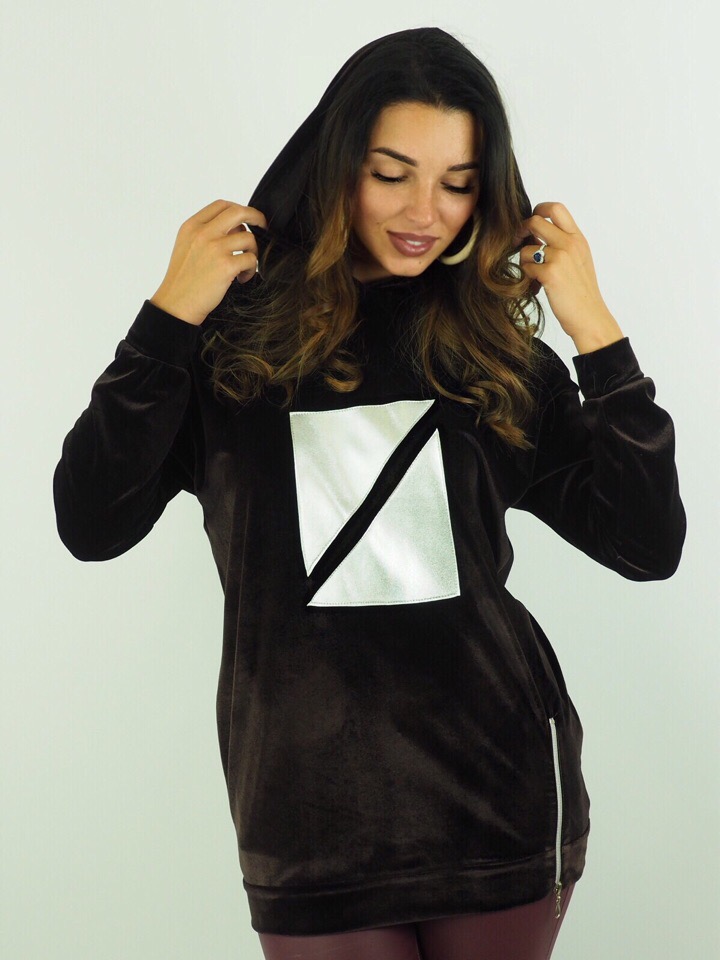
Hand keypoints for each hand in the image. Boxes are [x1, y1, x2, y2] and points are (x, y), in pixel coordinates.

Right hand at [150, 199, 267, 325]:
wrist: (176, 304)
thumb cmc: (183, 280)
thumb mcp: (187, 246)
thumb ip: (206, 233)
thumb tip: (236, 227)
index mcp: (192, 226)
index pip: (221, 205)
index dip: (239, 208)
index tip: (247, 217)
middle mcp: (203, 233)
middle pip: (238, 212)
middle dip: (256, 217)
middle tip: (263, 227)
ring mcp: (215, 248)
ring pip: (248, 238)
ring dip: (253, 252)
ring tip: (244, 266)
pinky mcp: (226, 266)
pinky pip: (251, 260)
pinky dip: (250, 270)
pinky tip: (241, 278)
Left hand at [516, 201, 623, 353]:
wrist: (589, 316)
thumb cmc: (581, 292)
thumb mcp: (579, 260)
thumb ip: (563, 244)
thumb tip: (535, 234)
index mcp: (578, 238)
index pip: (556, 208)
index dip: (538, 210)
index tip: (530, 224)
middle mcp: (570, 243)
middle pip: (535, 221)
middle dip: (520, 230)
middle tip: (517, 243)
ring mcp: (560, 257)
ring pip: (525, 248)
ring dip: (524, 262)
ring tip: (534, 276)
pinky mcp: (550, 274)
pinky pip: (526, 268)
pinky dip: (527, 278)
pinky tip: (536, 287)